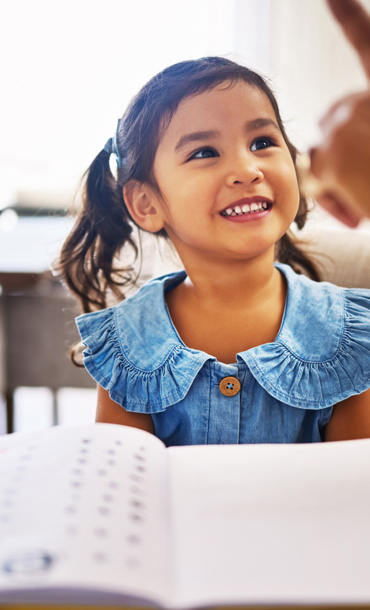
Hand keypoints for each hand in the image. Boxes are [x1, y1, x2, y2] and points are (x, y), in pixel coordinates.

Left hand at [309, 0, 369, 226]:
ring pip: (320, 153)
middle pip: (332, 121)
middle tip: (369, 178)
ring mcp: (346, 122)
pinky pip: (315, 179)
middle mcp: (363, 100)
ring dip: (337, 178)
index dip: (348, 18)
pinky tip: (361, 209)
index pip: (365, 43)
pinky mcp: (332, 153)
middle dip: (341, 151)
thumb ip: (359, 135)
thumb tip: (317, 154)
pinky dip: (333, 199)